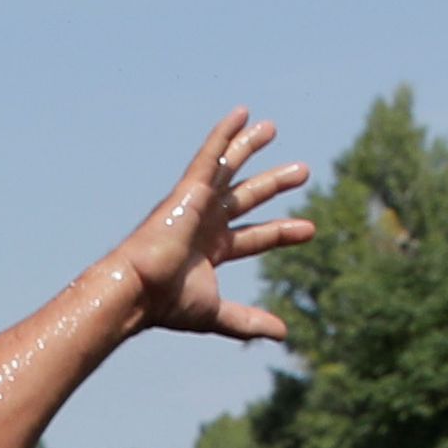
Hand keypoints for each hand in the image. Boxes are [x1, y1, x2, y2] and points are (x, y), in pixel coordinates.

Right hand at [112, 108, 313, 340]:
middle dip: (274, 184)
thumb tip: (283, 334)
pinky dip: (225, 134)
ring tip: (271, 128)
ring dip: (249, 147)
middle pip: (247, 197)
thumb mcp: (216, 313)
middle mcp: (205, 222)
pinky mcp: (189, 189)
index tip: (310, 229)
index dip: (282, 232)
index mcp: (211, 249)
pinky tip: (242, 113)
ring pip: (229, 168)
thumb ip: (248, 321)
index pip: (254, 236)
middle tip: (303, 172)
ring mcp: (196, 203)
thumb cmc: (168, 303)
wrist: (138, 289)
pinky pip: (211, 155)